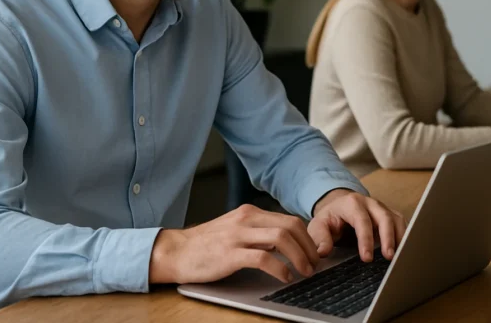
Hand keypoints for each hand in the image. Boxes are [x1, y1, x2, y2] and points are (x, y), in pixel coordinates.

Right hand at [149, 204, 320, 284]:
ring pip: (281, 238)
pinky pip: (263, 258)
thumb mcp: (235, 229)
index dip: (307, 237)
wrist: (175, 251)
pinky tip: (285, 277)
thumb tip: (286, 243)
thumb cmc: (206, 244)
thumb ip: (258, 232)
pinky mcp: (230, 254)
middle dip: (308, 246)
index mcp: (250, 213)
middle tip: (315, 263)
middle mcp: (246, 219)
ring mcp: (238, 235)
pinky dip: (280, 268)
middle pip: (290, 226)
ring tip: (305, 271)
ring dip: (299, 256)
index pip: (288, 220)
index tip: (314, 252)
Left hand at [308, 189, 407, 262]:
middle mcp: (370, 203)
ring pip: (396, 219)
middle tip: (389, 257)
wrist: (338, 207)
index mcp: (352, 204)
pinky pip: (401, 223)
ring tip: (400, 257)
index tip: (367, 258)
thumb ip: (320, 238)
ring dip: (400, 238)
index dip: (366, 239)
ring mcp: (382, 208)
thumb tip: (323, 252)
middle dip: (388, 237)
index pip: (362, 221)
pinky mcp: (390, 215)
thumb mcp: (318, 226)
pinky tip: (404, 251)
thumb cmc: (330, 218)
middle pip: (384, 217)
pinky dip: (405, 236)